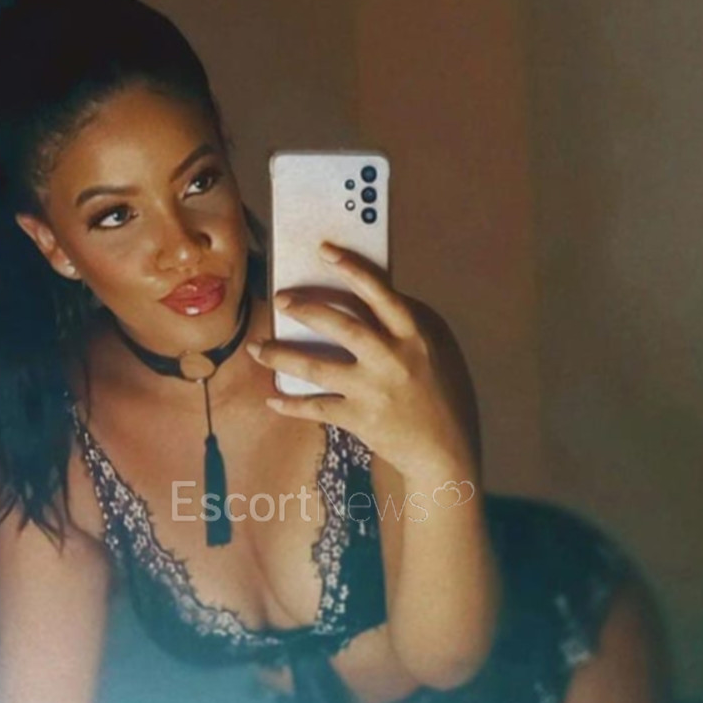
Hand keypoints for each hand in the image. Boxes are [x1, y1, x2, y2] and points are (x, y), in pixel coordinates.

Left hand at [246, 242, 476, 477]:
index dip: (352, 269)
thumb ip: (405, 327)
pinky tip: (273, 399)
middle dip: (306, 309)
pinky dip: (292, 404)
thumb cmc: (441, 397)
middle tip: (281, 299)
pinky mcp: (359, 419)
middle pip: (342, 325)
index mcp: (414, 337)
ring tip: (257, 347)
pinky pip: (316, 407)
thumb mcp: (435, 353)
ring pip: (317, 366)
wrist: (445, 451)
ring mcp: (374, 390)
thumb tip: (367, 298)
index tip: (325, 250)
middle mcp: (393, 360)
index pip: (381, 294)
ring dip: (281, 355)